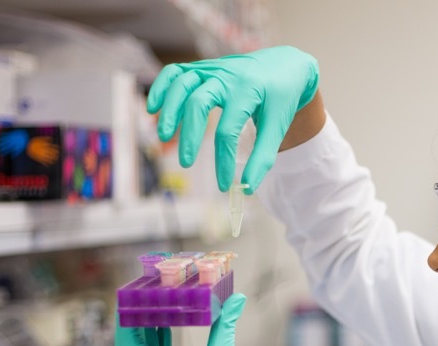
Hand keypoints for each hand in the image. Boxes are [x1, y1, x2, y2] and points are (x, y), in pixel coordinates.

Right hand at [147, 46, 319, 192]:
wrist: (285, 65)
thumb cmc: (281, 99)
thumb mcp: (278, 126)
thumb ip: (263, 157)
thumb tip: (247, 188)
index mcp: (248, 90)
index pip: (228, 130)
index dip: (223, 161)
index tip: (224, 185)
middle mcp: (226, 76)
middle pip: (198, 102)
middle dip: (189, 135)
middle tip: (186, 163)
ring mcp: (212, 68)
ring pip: (181, 84)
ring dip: (169, 110)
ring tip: (164, 137)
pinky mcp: (202, 68)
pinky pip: (175, 72)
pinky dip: (161, 87)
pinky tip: (153, 108)